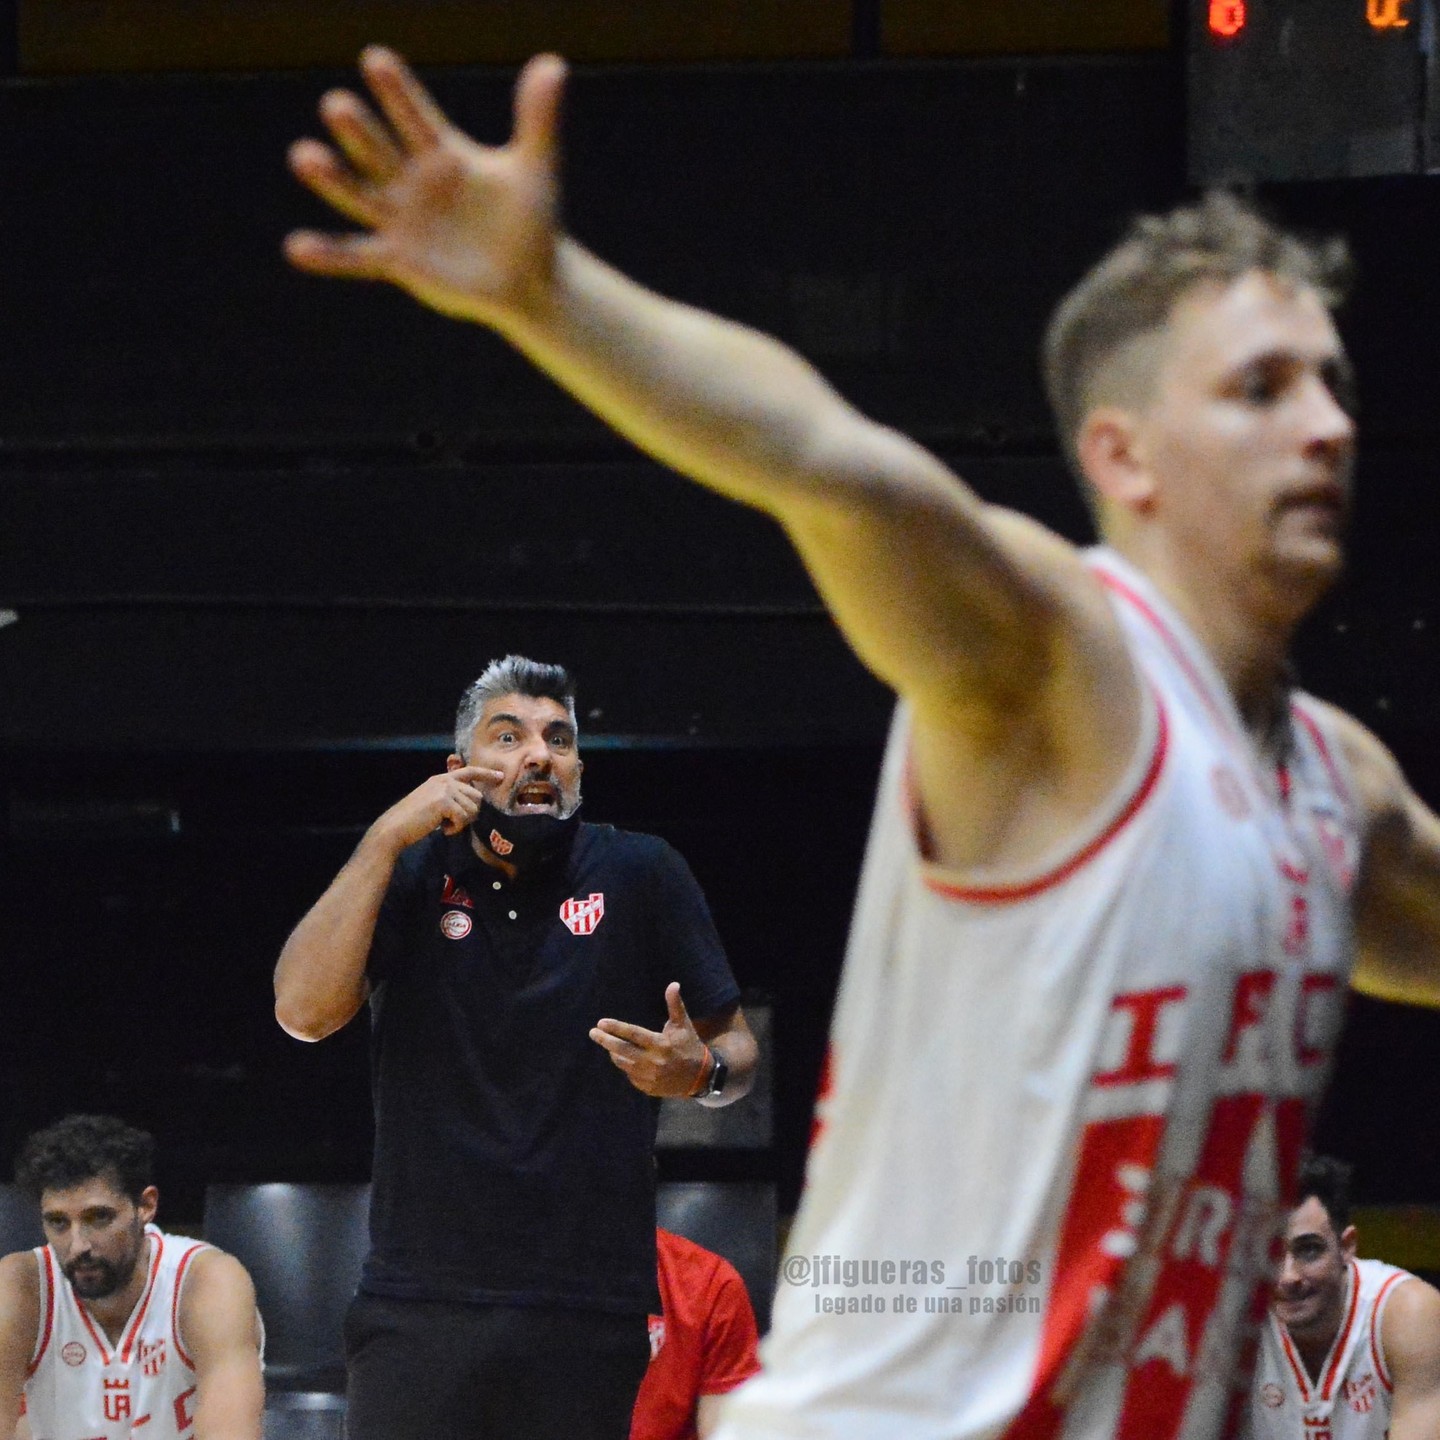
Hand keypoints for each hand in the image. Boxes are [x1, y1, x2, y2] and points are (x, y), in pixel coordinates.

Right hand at [284, 46, 564, 324]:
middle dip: (359, 130)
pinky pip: (358, 255)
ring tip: (303, 155)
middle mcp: (413, 180)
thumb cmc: (533, 221)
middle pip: (379, 149)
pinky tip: (296, 248)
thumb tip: (553, 63)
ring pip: (359, 194)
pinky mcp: (399, 260)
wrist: (531, 281)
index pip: (414, 115)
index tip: (376, 60)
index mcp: (443, 152)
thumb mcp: (536, 168)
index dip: (397, 91)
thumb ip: (538, 118)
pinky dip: (328, 255)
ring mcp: (402, 220)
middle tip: (336, 104)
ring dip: (331, 177)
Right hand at [368, 764, 502, 852]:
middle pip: (477, 796)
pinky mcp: (444, 802)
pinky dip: (456, 828)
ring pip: (472, 808)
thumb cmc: (413, 819)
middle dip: (470, 813)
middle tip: (453, 822)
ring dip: (462, 822)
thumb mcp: (432, 801)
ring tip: (445, 825)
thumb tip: (473, 803)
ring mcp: (445, 790)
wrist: (395, 827)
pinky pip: (463, 818)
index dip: (486, 774)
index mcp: (442, 779)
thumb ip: (449, 796)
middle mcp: (445, 781)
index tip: (500, 777)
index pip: (469, 771)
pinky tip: (443, 829)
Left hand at [590, 982, 710, 1097]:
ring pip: (623, 1063)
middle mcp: (653, 1062)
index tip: (601, 1023)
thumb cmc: (689, 1046)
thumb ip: (675, 1005)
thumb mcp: (683, 1025)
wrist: (699, 1077)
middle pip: (622, 1050)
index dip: (616, 1028)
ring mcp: (649, 1077)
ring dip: (613, 1052)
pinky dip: (625, 1065)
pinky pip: (629, 1075)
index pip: (633, 1034)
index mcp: (661, 1044)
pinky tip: (623, 1057)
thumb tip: (673, 984)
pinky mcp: (647, 1088)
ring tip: (607, 1043)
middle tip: (593, 1033)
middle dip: (605, 1040)